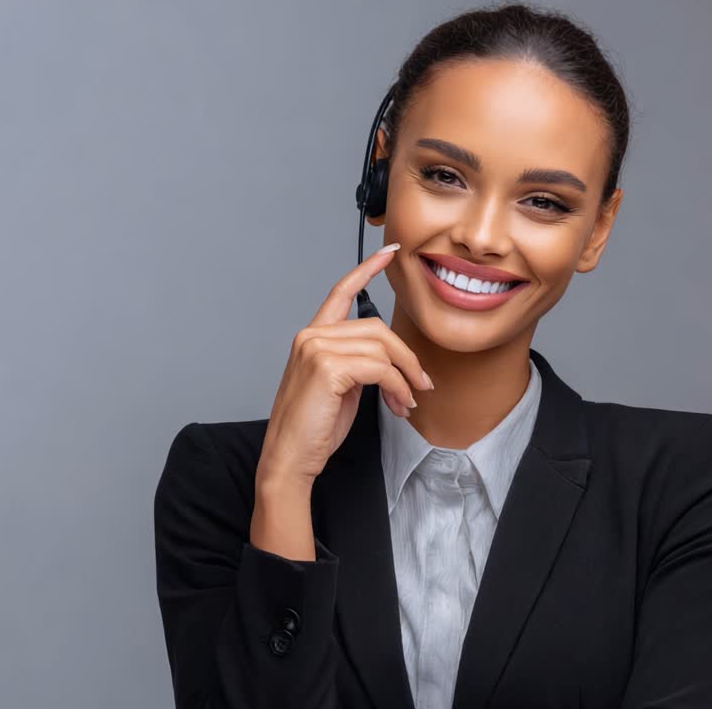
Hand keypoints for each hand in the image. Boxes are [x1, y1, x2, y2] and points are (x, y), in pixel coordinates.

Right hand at [258, 242, 434, 487]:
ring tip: (408, 401)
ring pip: (382, 348)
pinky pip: (380, 369)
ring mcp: (316, 348)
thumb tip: (393, 364)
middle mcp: (311, 335)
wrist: (289, 457)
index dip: (366, 269)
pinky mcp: (327, 367)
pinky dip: (398, 387)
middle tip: (422, 384)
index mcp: (312, 336)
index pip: (341, 291)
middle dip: (406, 356)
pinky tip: (399, 404)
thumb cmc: (312, 428)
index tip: (389, 253)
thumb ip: (357, 364)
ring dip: (405, 377)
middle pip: (376, 327)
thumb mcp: (340, 388)